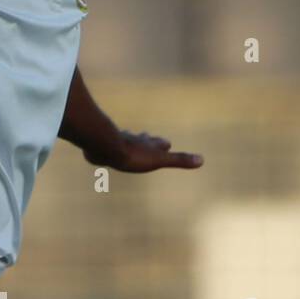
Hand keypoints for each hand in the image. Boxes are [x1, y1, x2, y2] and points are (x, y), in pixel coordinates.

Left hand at [87, 130, 203, 172]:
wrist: (103, 147)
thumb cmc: (132, 155)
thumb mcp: (159, 160)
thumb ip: (178, 160)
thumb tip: (202, 160)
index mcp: (146, 144)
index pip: (158, 144)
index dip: (162, 145)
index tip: (167, 143)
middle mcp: (132, 140)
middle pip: (141, 139)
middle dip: (146, 141)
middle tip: (147, 138)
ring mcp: (114, 141)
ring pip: (122, 140)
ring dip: (126, 141)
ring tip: (124, 142)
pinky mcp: (98, 145)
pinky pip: (101, 144)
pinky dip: (104, 146)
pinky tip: (98, 148)